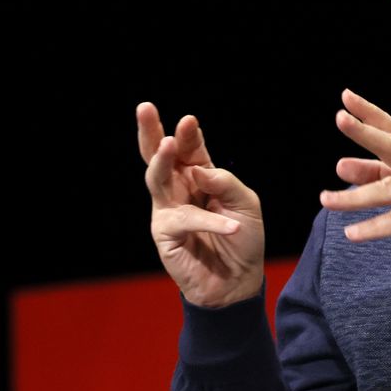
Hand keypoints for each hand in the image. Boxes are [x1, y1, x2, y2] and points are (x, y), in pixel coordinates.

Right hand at [138, 102, 263, 307]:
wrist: (238, 281)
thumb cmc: (243, 240)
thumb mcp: (246, 204)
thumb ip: (225, 182)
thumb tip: (197, 170)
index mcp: (200, 175)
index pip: (191, 148)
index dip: (189, 134)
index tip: (189, 120)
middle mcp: (180, 188)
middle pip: (159, 154)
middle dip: (151, 131)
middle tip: (144, 108)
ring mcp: (168, 209)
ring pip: (157, 178)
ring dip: (163, 160)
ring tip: (169, 143)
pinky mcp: (165, 233)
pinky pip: (185, 219)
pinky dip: (210, 220)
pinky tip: (231, 226)